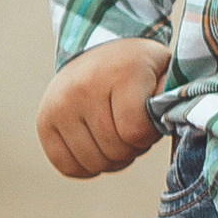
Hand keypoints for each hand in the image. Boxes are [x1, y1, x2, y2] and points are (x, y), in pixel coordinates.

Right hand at [37, 39, 165, 178]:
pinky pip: (67, 166)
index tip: (149, 121)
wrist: (96, 50)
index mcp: (120, 72)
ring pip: (93, 162)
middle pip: (114, 149)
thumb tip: (172, 118)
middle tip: (133, 130)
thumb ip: (172, 97)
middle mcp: (84, 87)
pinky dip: (87, 167)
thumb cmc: (138, 68)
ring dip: (112, 159)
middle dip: (132, 148)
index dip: (148, 136)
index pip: (135, 131)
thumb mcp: (163, 71)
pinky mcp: (44, 121)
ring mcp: (59, 105)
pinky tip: (97, 148)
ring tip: (116, 136)